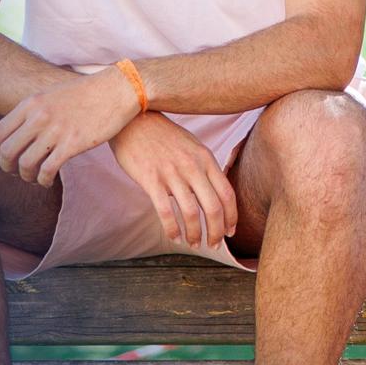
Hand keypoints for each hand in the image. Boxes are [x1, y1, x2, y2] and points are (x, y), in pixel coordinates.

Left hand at [0, 66, 139, 185]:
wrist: (118, 89)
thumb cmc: (87, 92)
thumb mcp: (53, 93)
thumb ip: (34, 110)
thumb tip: (18, 130)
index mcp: (32, 103)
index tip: (4, 158)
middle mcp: (39, 116)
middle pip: (7, 152)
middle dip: (7, 168)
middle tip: (15, 172)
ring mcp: (56, 130)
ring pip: (25, 164)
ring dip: (25, 177)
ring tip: (33, 178)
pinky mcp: (73, 144)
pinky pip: (47, 170)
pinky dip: (43, 180)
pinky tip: (48, 181)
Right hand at [109, 112, 237, 249]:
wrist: (134, 119)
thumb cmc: (164, 136)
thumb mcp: (192, 146)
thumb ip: (204, 168)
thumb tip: (214, 194)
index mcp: (205, 158)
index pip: (227, 193)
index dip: (231, 216)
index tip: (230, 232)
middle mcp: (192, 166)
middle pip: (213, 207)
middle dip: (216, 231)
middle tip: (213, 245)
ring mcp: (172, 173)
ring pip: (191, 213)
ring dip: (194, 234)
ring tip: (194, 244)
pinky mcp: (151, 179)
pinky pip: (166, 211)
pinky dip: (172, 228)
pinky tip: (173, 237)